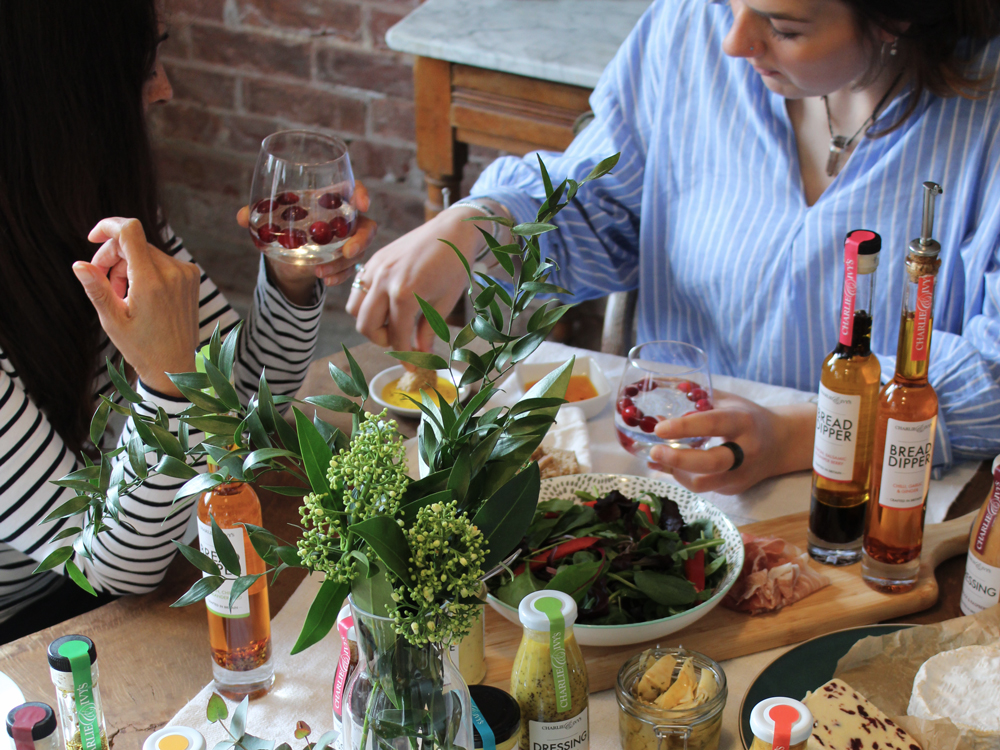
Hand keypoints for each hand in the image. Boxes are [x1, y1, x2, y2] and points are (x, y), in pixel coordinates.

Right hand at [73, 218, 200, 396]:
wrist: (175, 365)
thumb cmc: (141, 347)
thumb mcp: (112, 320)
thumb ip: (96, 288)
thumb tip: (79, 264)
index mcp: (151, 281)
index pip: (130, 231)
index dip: (107, 226)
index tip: (92, 238)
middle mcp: (172, 272)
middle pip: (133, 243)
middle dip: (112, 257)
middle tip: (103, 283)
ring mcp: (185, 273)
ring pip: (146, 252)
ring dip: (128, 265)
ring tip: (123, 295)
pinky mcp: (191, 277)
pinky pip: (161, 261)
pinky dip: (145, 269)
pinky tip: (140, 293)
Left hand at [236, 181, 377, 302]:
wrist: (284, 260)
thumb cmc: (282, 230)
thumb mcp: (270, 221)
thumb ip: (257, 215)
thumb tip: (242, 216)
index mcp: (328, 201)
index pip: (352, 190)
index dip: (361, 194)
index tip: (362, 204)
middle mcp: (343, 221)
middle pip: (366, 225)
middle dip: (360, 239)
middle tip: (348, 251)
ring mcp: (347, 243)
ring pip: (358, 251)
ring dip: (343, 263)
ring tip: (321, 272)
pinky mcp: (344, 262)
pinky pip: (351, 270)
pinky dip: (340, 276)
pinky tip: (327, 280)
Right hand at [346, 206, 488, 350]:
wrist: (453, 230)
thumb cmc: (455, 265)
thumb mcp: (444, 303)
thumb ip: (427, 330)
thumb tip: (420, 355)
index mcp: (405, 294)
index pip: (396, 336)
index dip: (405, 356)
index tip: (413, 366)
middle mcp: (384, 281)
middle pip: (366, 326)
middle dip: (383, 341)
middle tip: (401, 341)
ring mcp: (375, 269)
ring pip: (354, 309)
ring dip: (370, 322)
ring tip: (392, 323)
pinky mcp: (372, 261)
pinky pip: (358, 289)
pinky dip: (367, 303)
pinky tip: (387, 304)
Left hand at [648, 391, 815, 494]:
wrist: (780, 443)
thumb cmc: (747, 416)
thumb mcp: (727, 401)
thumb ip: (696, 400)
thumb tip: (659, 406)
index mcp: (743, 421)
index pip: (713, 424)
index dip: (683, 428)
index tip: (659, 428)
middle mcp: (746, 451)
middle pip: (710, 463)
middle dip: (677, 459)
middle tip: (654, 451)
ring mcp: (741, 474)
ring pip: (703, 484)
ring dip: (675, 472)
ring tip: (659, 457)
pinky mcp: (734, 488)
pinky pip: (703, 487)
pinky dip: (681, 477)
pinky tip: (670, 464)